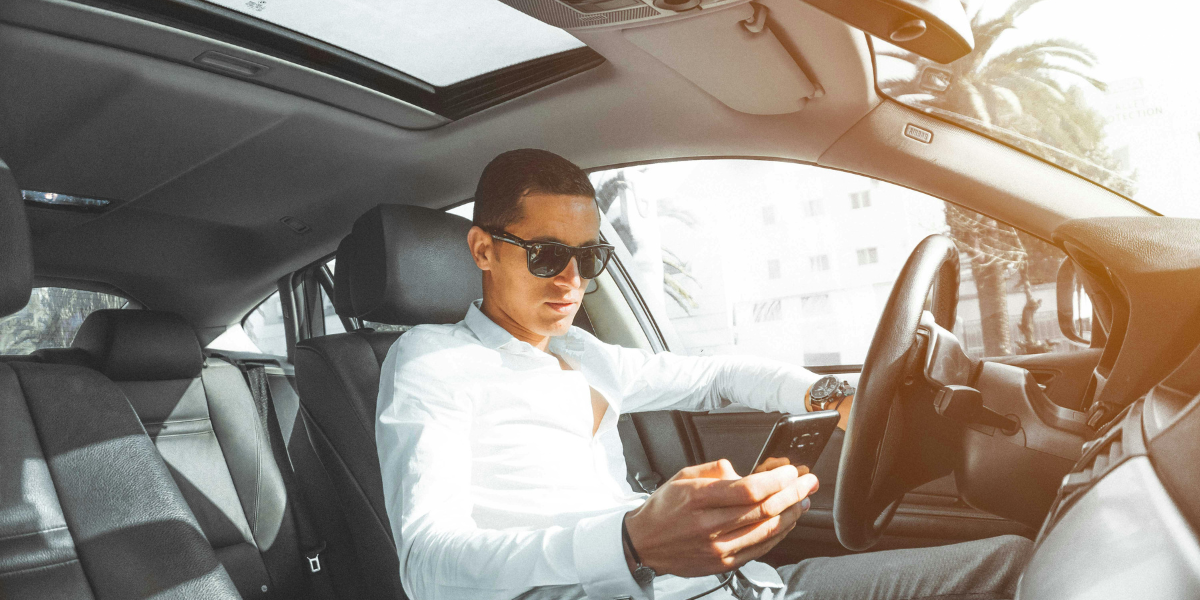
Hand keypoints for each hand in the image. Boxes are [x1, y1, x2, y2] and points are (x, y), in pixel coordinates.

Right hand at [623, 459, 818, 577]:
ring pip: (767, 531)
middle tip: (809, 482)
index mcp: (698, 498)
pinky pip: (760, 549)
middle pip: (763, 509)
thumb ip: (716, 470)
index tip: (792, 471)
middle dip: (793, 493)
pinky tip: (788, 522)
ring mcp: (717, 548)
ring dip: (792, 513)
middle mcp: (708, 525)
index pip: (749, 489)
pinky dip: (779, 534)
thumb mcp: (683, 476)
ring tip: (804, 500)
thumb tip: (746, 472)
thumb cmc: (665, 508)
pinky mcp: (723, 563)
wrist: (645, 543)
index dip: (777, 479)